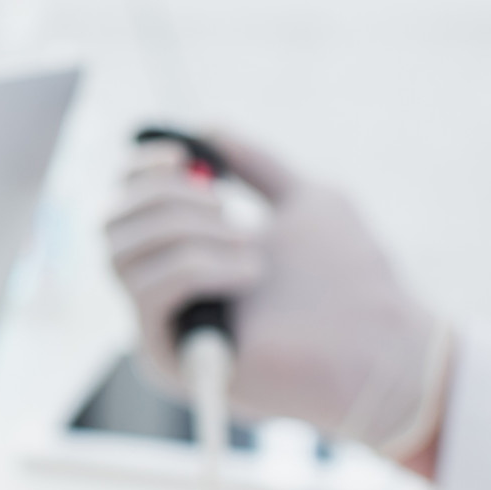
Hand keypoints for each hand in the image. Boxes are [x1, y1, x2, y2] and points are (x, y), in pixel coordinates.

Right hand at [102, 131, 449, 457]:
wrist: (381, 349)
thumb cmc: (352, 281)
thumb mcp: (302, 201)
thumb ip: (256, 165)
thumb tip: (206, 129)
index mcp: (188, 255)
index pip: (123, 204)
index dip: (139, 170)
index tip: (182, 155)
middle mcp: (164, 292)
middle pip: (109, 221)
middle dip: (165, 197)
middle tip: (227, 208)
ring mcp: (163, 327)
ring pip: (119, 253)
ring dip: (185, 232)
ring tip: (249, 245)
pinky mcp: (169, 360)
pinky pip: (146, 292)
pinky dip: (195, 267)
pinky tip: (249, 273)